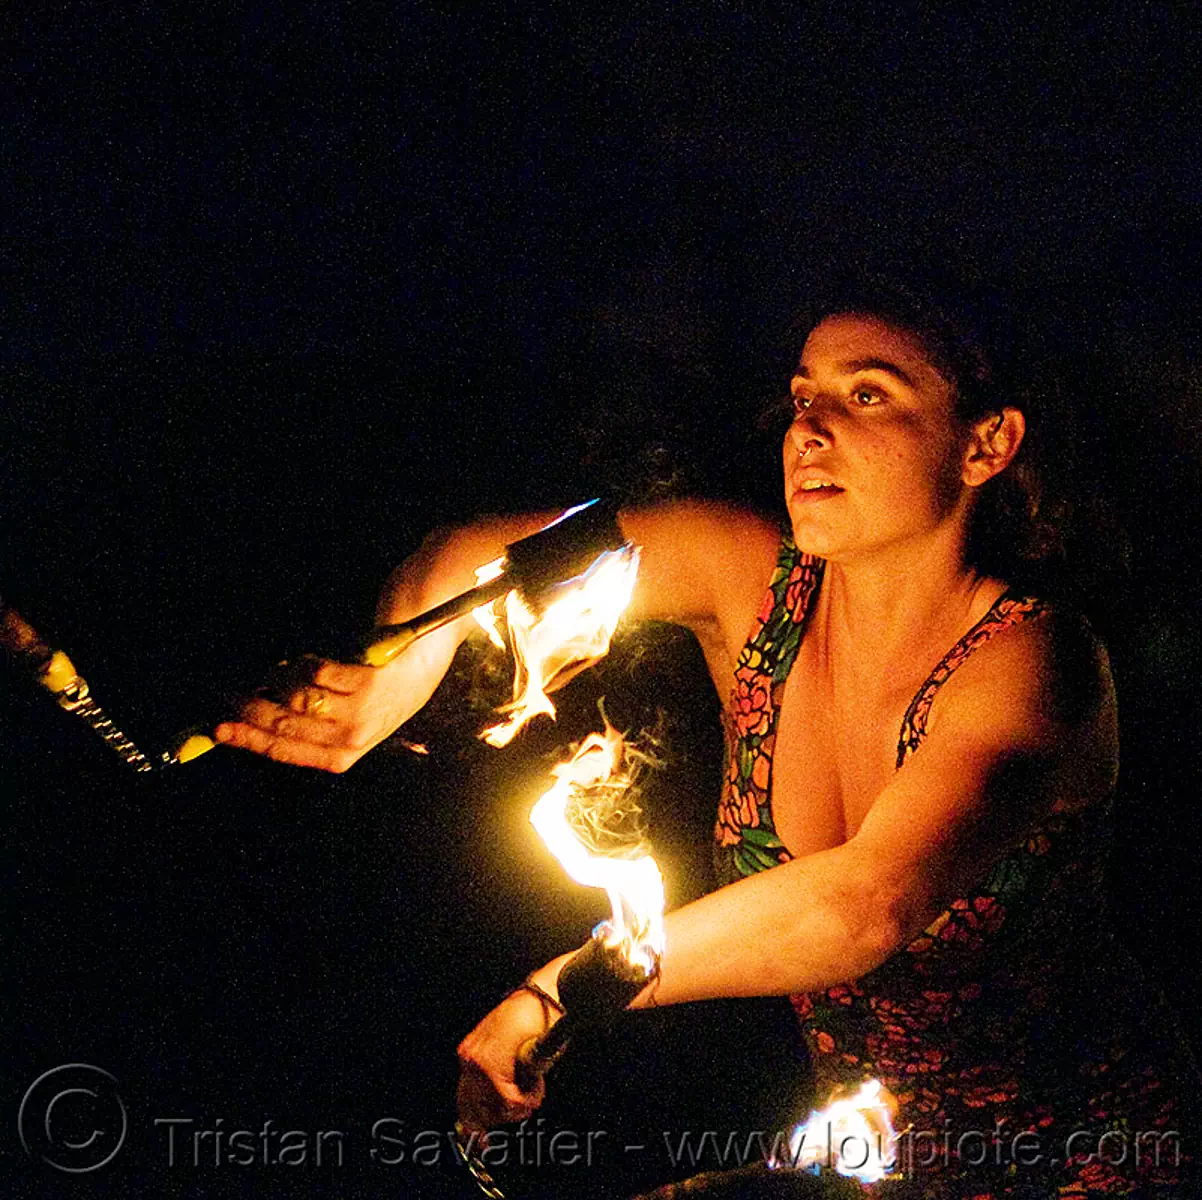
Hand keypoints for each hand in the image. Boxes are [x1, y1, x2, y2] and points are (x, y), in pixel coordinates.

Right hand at [213, 644, 443, 772]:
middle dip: (248, 710)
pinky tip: (312, 660)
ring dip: (279, 680)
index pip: (283, 751)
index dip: (247, 740)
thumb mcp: (348, 713)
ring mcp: (363, 713)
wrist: (425, 652)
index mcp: (343, 754)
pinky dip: (306, 663)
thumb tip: (249, 715)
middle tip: (225, 693)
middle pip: (284, 728)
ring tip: (281, 669)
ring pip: (297, 699)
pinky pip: (317, 674)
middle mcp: (353, 739)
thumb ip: (306, 719)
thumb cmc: (378, 682)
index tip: (217, 729)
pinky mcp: (369, 683)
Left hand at [456, 987, 559, 1136]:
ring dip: (520, 1107)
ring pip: (495, 1109)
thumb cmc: (536, 1018)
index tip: (484, 1144)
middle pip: (475, 1111)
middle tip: (525, 1105)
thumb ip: (504, 1073)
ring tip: (535, 1088)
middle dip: (503, 1117)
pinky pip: (509, 1101)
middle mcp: (469, 1058)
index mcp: (471, 1053)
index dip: (475, 1125)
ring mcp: (478, 1062)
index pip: (465, 1100)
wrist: (545, 995)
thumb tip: (501, 1107)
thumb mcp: (513, 1047)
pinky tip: (537, 1086)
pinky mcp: (493, 1066)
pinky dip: (528, 1099)